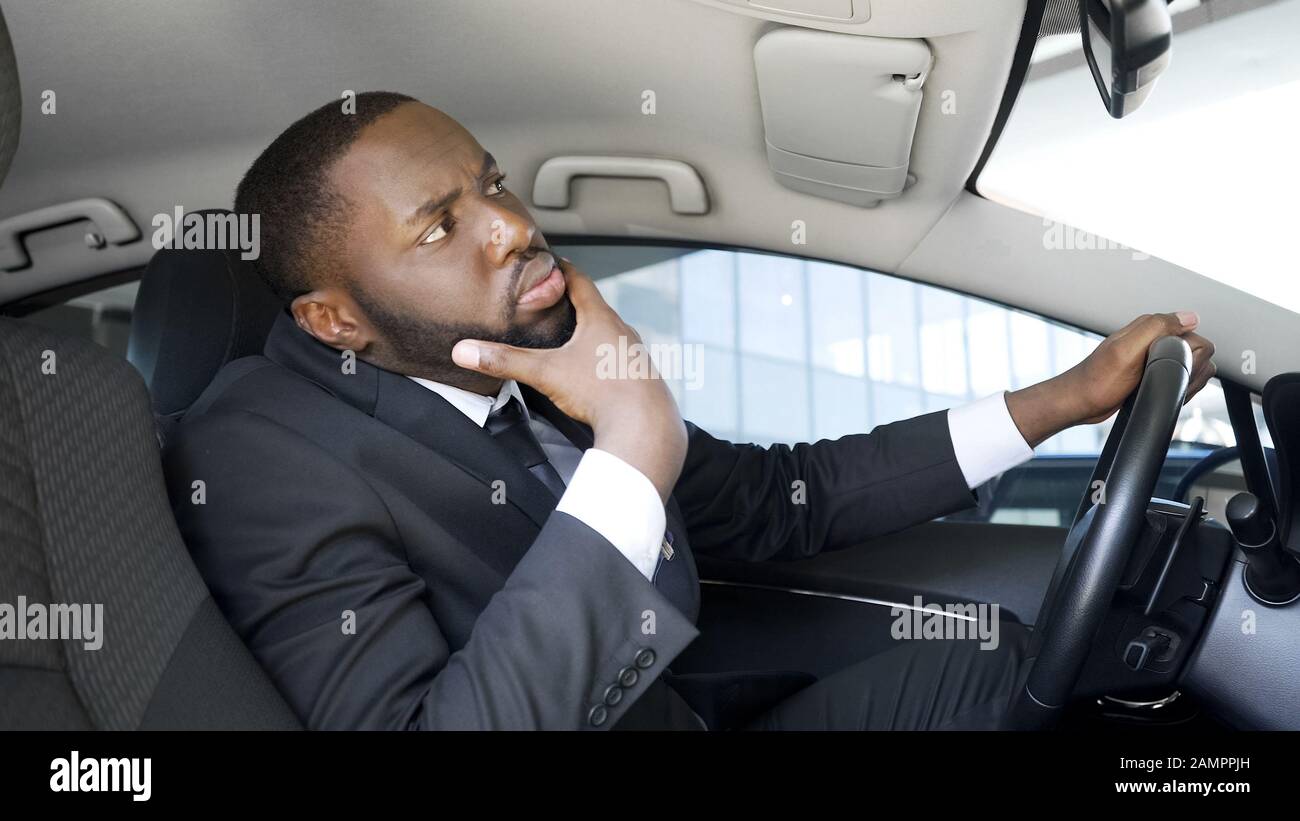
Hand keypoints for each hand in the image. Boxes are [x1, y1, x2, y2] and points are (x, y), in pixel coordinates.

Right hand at [450, 259, 687, 501]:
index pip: (580, 282)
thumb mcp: (546, 373)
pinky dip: (603, 358)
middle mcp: (622, 331)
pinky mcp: (641, 378)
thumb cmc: (601, 392)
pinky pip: (618, 359)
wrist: (645, 427)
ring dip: (591, 333)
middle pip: (596, 308)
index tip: (551, 262)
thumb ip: (505, 361)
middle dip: (574, 304)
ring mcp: (635, 355)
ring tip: (570, 337)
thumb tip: (464, 351)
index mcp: (601, 319)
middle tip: (552, 301)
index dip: (562, 270)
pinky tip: (594, 373)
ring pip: (610, 335)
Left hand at [1006, 311, 1215, 446]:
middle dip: (1188, 372)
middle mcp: (1154, 340)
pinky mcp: (1152, 374)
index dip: (1191, 355)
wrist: (1080, 403)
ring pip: (1191, 368)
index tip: (1171, 366)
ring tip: (1156, 387)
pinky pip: (1179, 380)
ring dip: (1183, 383)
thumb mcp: (1126, 351)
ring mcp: (1154, 358)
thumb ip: (1156, 328)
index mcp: (1149, 328)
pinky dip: (1175, 389)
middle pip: (1197, 353)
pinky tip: (1157, 393)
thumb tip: (1189, 317)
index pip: (1194, 335)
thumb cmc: (1097, 381)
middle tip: (1159, 379)